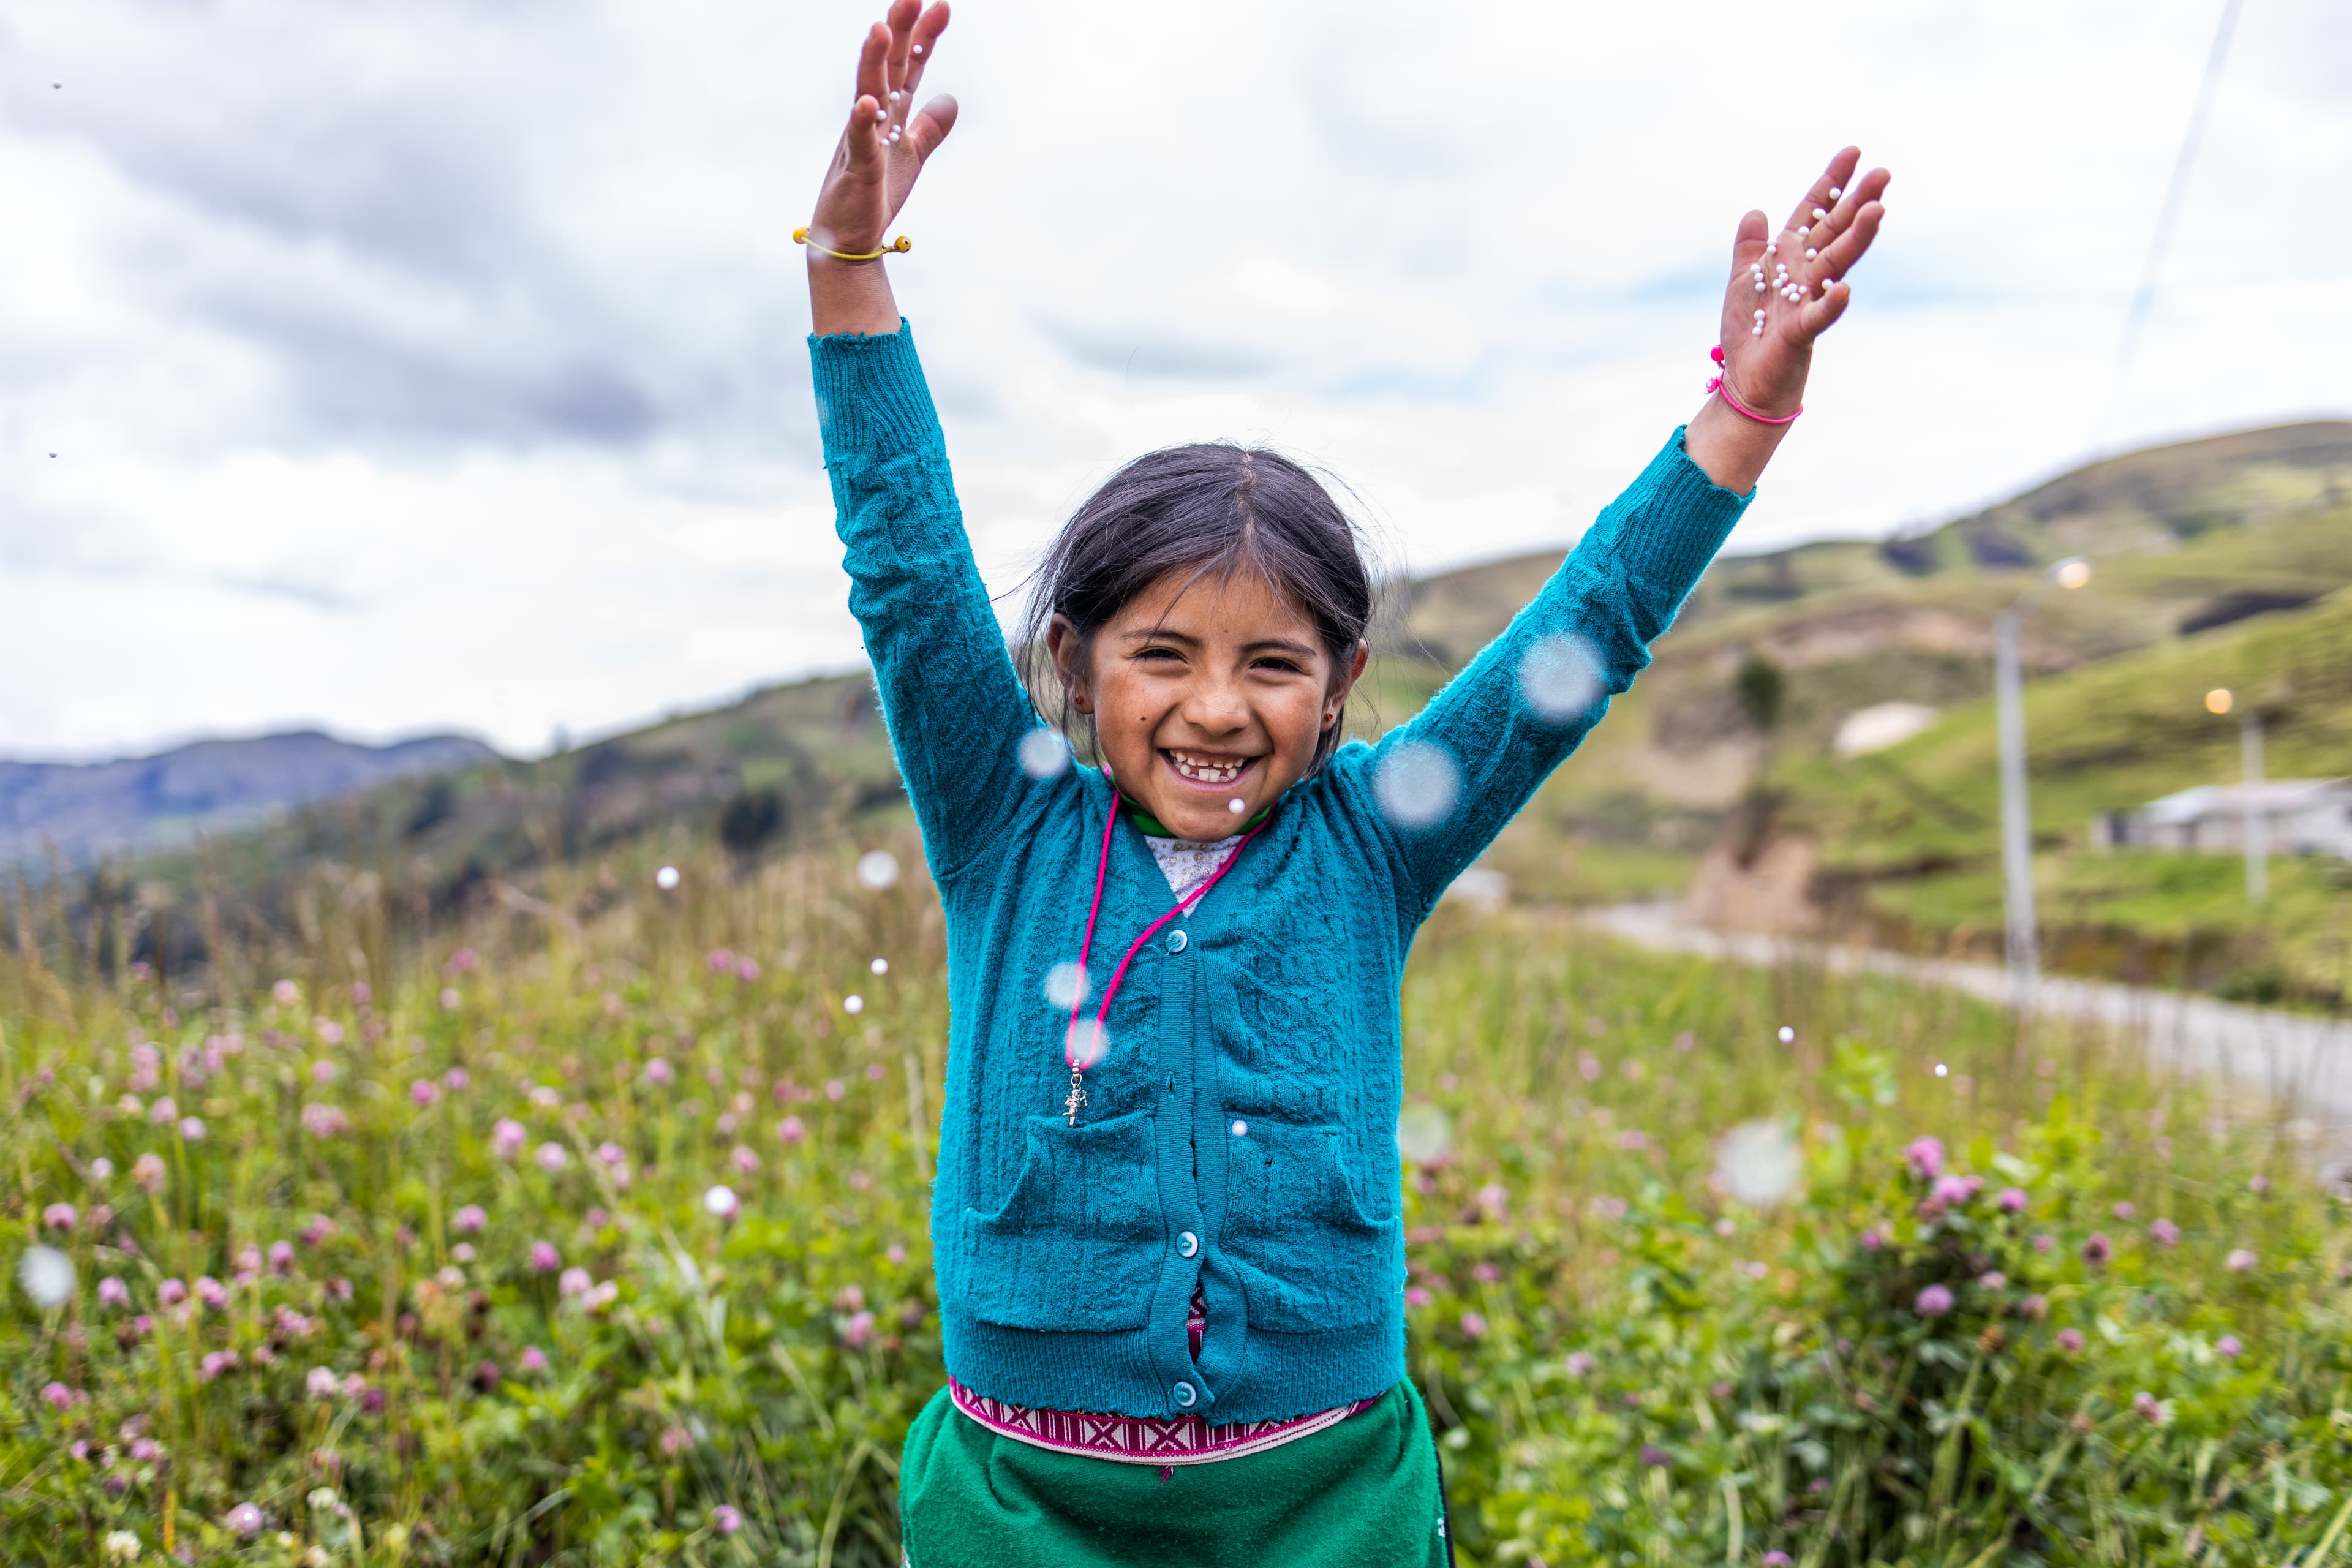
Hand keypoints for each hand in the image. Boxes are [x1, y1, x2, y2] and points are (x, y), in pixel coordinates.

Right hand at [806, 0, 957, 335]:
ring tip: (881, 29)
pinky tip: (867, 103)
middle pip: (888, 68)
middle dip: (899, 32)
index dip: (924, 38)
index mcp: (888, 114)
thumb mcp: (911, 157)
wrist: (848, 240)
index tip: (942, 6)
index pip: (909, 68)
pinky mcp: (857, 171)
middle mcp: (872, 119)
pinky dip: (862, 123)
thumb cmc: (873, 196)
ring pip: (867, 94)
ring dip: (873, 64)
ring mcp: (861, 142)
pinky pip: (859, 144)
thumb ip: (929, 128)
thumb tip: (951, 99)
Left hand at [1685, 148, 1890, 492]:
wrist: (1747, 383)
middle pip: (1835, 232)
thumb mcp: (1742, 282)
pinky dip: (1831, 303)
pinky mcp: (1800, 334)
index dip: (1831, 184)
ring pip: (1836, 265)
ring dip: (1857, 239)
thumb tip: (1756, 210)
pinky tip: (1844, 288)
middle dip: (1858, 203)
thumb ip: (1750, 248)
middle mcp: (1805, 276)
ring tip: (1877, 211)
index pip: (1814, 213)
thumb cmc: (1749, 333)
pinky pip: (1818, 316)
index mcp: (1790, 258)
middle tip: (1884, 173)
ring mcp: (1807, 302)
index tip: (1853, 151)